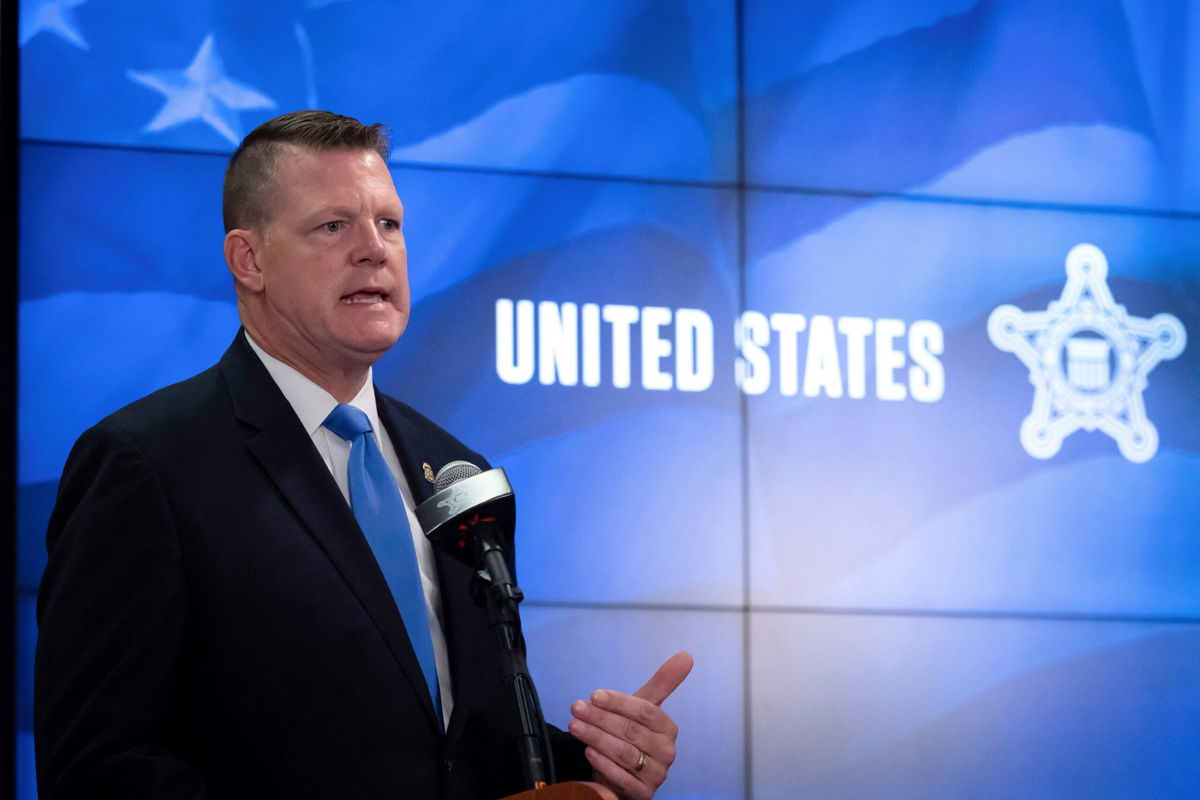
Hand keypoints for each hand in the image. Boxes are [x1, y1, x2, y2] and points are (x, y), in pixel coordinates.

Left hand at [568, 652, 693, 799]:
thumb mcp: (642, 709)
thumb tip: (687, 655)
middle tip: (576, 708)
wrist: (623, 773)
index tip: (594, 695)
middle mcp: (666, 752)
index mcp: (668, 729)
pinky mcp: (642, 794)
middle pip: (631, 731)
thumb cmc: (632, 736)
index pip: (645, 712)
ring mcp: (655, 775)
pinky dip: (602, 763)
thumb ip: (662, 683)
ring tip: (575, 726)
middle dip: (600, 718)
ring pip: (624, 753)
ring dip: (596, 738)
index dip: (619, 702)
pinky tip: (587, 751)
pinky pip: (621, 778)